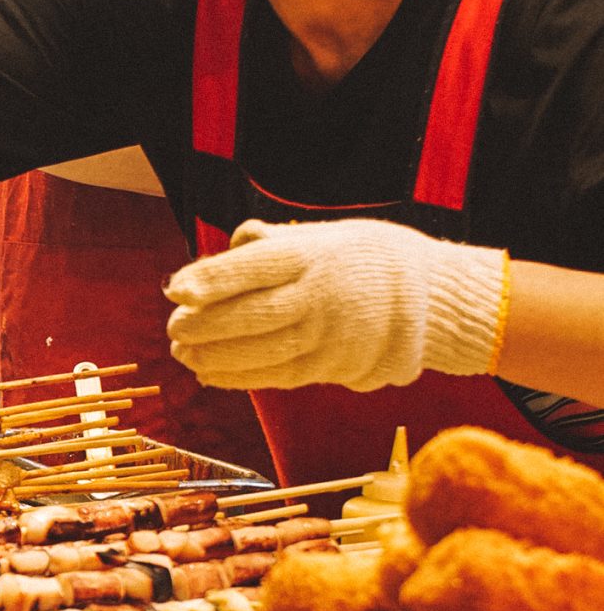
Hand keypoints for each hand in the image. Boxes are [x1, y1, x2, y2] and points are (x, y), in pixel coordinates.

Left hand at [164, 218, 509, 392]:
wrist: (437, 300)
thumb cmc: (372, 259)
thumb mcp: (331, 233)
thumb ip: (279, 243)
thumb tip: (233, 247)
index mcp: (318, 254)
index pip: (256, 266)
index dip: (212, 279)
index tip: (176, 289)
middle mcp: (323, 296)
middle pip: (253, 314)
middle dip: (205, 324)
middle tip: (172, 327)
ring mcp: (331, 335)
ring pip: (263, 350)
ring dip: (215, 355)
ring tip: (183, 352)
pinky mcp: (335, 366)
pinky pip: (281, 375)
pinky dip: (241, 377)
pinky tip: (211, 373)